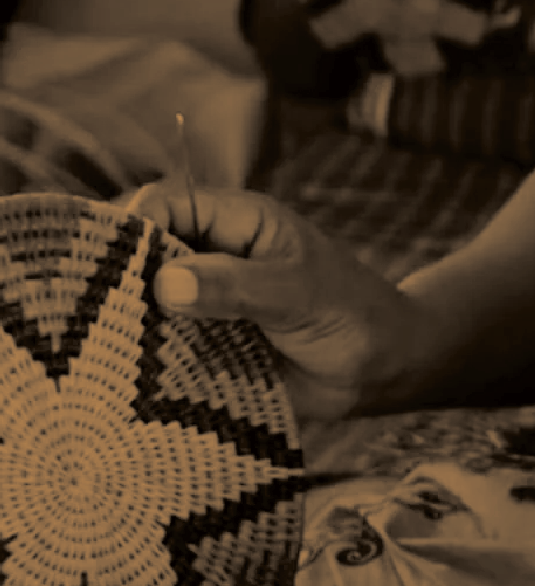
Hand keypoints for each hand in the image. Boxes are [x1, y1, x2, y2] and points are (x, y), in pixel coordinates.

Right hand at [126, 179, 425, 419]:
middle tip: (101, 319)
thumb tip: (166, 281)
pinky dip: (144, 359)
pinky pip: (161, 345)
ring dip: (127, 325)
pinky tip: (128, 382)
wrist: (383, 366)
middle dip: (119, 280)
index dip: (134, 226)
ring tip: (109, 355)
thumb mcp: (299, 294)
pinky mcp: (206, 344)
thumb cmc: (353, 314)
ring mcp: (209, 300)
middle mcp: (217, 254)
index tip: (109, 269)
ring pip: (146, 301)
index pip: (168, 203)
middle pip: (145, 253)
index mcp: (241, 220)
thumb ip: (236, 286)